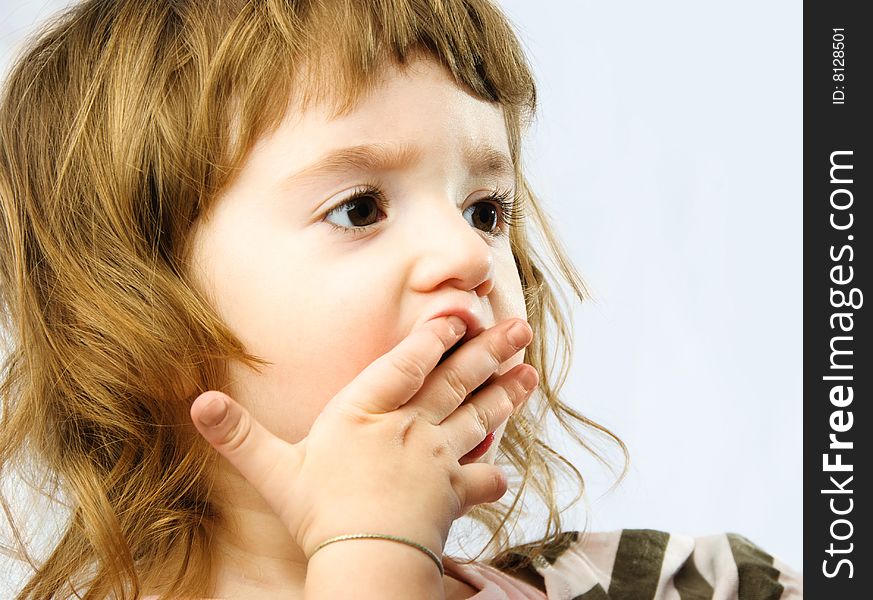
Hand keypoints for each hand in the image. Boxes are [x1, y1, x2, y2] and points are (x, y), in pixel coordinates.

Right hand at [189, 316, 537, 558]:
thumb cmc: (320, 513)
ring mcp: (439, 459)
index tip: (458, 315)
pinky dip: (494, 474)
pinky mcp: (454, 495)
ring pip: (479, 417)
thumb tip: (197, 403)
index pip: (406, 364)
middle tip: (519, 326)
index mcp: (368, 412)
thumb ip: (240, 435)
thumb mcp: (274, 471)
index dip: (432, 337)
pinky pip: (482, 479)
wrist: (367, 561)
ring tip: (530, 372)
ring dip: (506, 394)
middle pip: (455, 381)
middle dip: (488, 351)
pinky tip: (504, 471)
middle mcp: (411, 427)